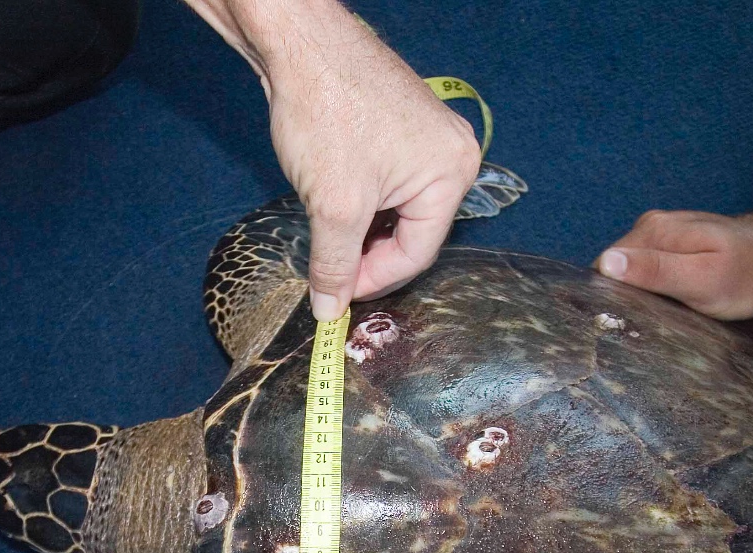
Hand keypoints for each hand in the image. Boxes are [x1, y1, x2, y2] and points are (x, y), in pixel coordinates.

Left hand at [260, 6, 480, 317]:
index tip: (335, 295)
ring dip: (360, 228)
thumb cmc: (327, 112)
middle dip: (366, 253)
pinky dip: (358, 201)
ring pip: (394, 209)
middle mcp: (451, 154)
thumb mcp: (334, 205)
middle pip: (410, 232)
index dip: (373, 280)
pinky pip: (385, 183)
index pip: (418, 253)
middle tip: (328, 271)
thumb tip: (329, 309)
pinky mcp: (398, 127)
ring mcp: (426, 137)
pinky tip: (330, 201)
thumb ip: (334, 263)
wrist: (298, 44)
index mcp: (453, 173)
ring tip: (324, 232)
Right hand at [596, 207, 752, 319]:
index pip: (605, 266)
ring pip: (627, 268)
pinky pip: (643, 266)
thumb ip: (656, 271)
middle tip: (642, 323)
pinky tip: (661, 302)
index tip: (622, 321)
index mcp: (653, 232)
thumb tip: (606, 264)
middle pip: (613, 267)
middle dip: (619, 295)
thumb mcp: (701, 280)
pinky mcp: (668, 242)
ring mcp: (659, 232)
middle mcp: (649, 226)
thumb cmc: (745, 275)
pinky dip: (646, 286)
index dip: (607, 296)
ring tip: (652, 316)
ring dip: (633, 293)